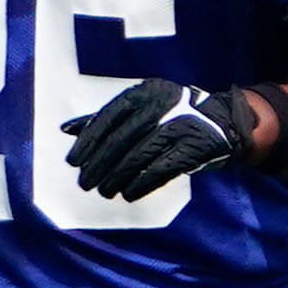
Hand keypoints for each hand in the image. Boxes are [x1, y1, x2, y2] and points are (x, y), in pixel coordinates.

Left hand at [62, 79, 255, 200]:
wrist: (222, 122)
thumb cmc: (170, 116)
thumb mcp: (139, 109)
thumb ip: (105, 118)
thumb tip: (65, 129)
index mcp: (143, 93)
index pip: (109, 116)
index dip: (89, 140)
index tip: (73, 161)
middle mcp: (161, 106)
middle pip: (123, 139)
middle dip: (100, 164)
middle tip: (85, 183)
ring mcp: (179, 126)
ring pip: (141, 155)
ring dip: (119, 177)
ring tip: (104, 191)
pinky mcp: (195, 147)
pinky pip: (163, 168)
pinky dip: (143, 183)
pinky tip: (129, 194)